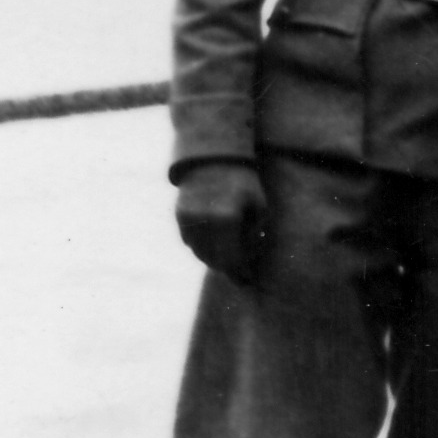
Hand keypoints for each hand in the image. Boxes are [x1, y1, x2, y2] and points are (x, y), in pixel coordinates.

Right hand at [175, 161, 267, 284]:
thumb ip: (254, 235)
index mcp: (227, 219)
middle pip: (214, 260)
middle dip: (227, 267)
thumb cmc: (243, 181)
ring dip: (212, 258)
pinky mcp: (179, 215)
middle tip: (238, 271)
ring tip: (227, 254)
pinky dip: (199, 245)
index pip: (232, 259)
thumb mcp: (258, 205)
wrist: (215, 156)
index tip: (247, 280)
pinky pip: (188, 241)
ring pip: (199, 253)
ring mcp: (189, 219)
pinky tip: (212, 241)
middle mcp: (205, 222)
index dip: (240, 272)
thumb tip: (248, 260)